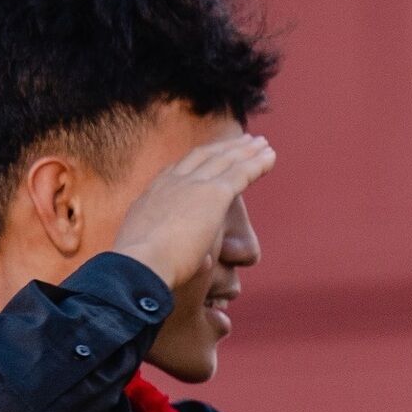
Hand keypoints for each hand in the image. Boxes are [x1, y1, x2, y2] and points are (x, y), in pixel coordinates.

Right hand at [112, 134, 277, 290]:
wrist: (140, 266)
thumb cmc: (140, 269)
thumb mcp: (147, 250)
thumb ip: (170, 249)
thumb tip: (200, 262)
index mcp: (153, 194)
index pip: (179, 169)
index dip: (200, 160)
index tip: (213, 155)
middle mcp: (171, 182)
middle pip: (204, 156)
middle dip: (226, 148)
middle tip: (245, 141)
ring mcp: (192, 186)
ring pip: (225, 160)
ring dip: (246, 151)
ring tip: (264, 144)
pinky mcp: (213, 194)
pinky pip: (242, 173)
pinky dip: (258, 163)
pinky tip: (271, 157)